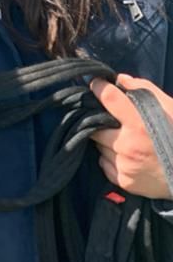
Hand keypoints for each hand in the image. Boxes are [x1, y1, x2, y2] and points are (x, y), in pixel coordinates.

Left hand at [90, 74, 172, 199]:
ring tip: (123, 140)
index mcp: (139, 124)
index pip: (108, 98)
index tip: (96, 84)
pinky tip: (126, 156)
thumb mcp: (170, 108)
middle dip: (100, 120)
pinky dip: (111, 158)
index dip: (98, 87)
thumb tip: (121, 80)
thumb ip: (145, 89)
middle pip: (95, 125)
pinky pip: (105, 164)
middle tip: (111, 120)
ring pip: (99, 146)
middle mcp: (127, 145)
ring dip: (106, 141)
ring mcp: (124, 165)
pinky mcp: (124, 181)